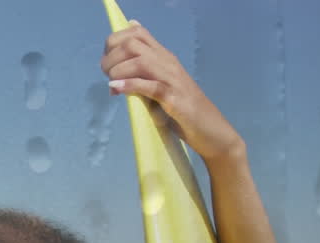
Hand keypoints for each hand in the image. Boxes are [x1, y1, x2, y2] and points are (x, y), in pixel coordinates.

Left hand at [101, 20, 243, 162]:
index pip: (138, 33)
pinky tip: (117, 89)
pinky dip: (131, 85)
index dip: (116, 41)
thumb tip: (118, 67)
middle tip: (105, 73)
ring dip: (119, 69)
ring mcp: (173, 81)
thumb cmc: (184, 112)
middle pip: (134, 43)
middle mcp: (169, 64)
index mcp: (165, 59)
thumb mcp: (160, 88)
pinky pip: (151, 86)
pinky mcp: (175, 100)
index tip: (107, 58)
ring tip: (111, 82)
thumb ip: (143, 76)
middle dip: (112, 55)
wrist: (213, 132)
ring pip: (141, 61)